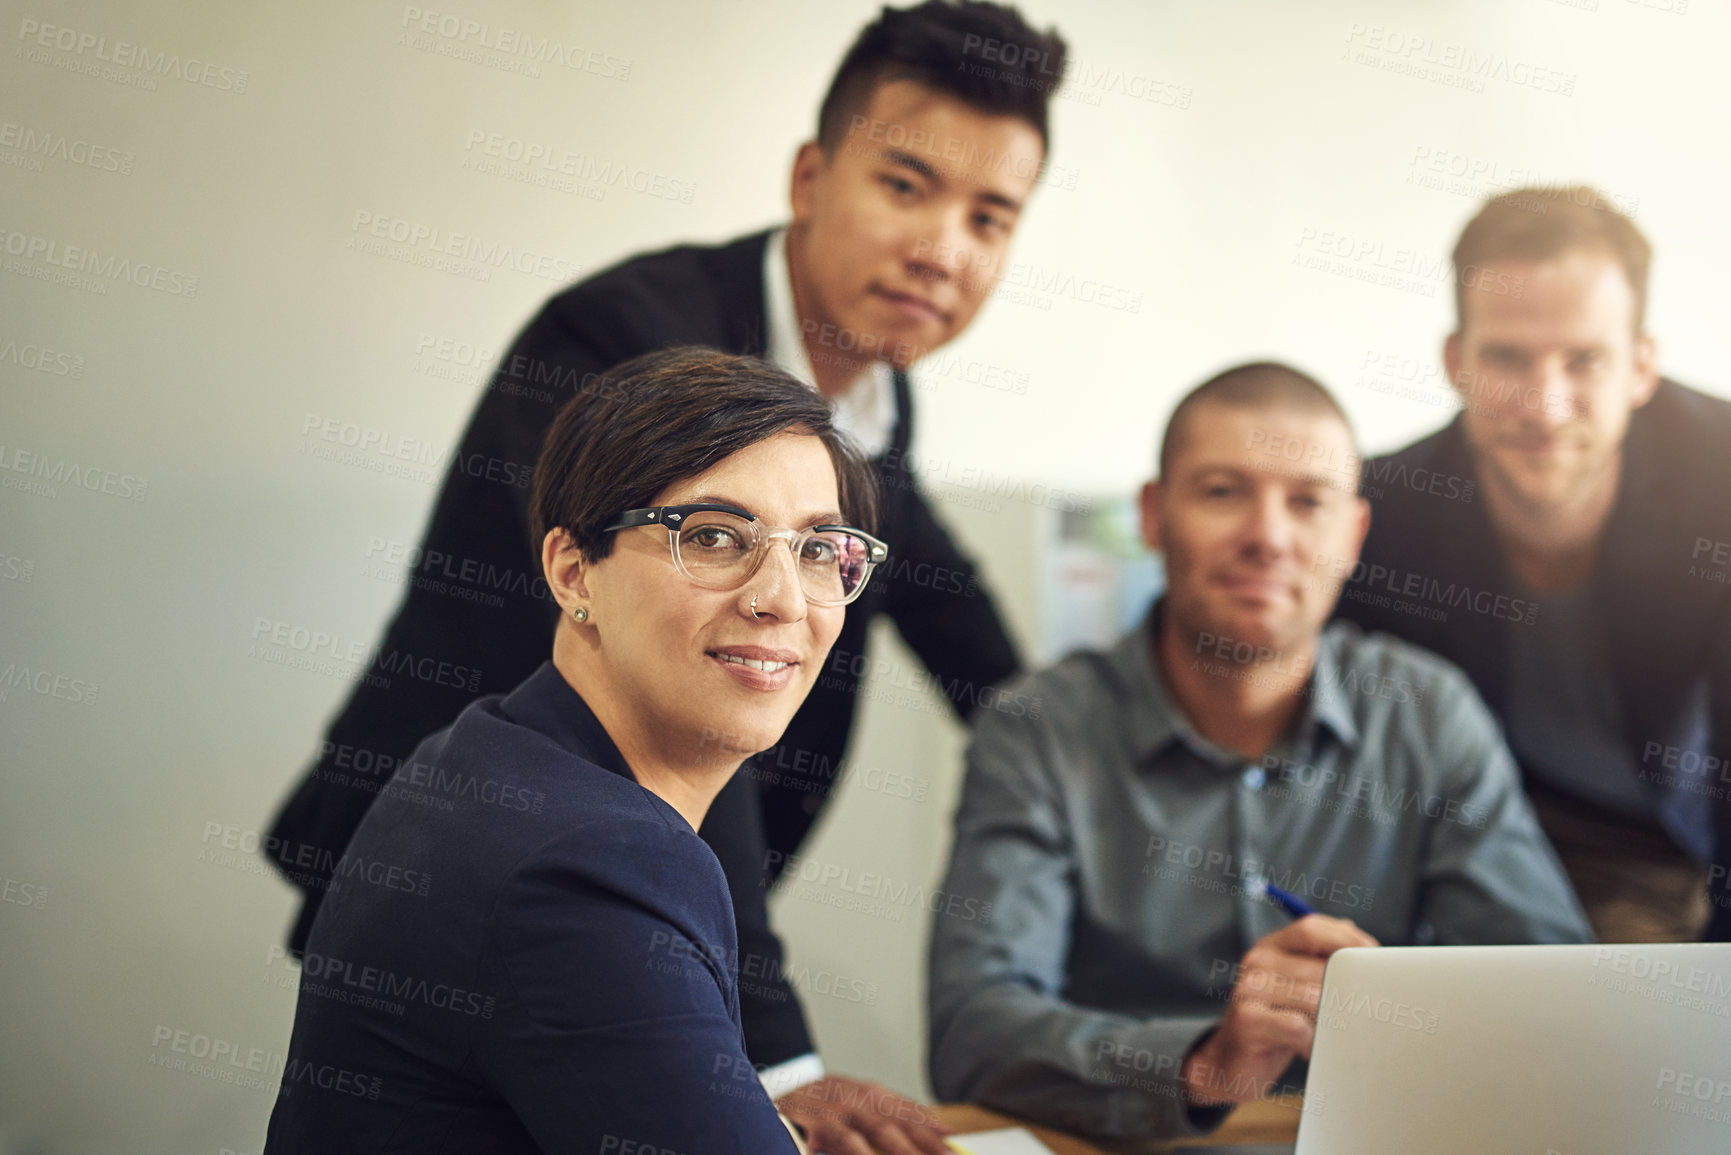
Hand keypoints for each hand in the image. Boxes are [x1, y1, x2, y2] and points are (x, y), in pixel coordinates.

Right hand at [775, 1075, 952, 1154]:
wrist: (769, 1089)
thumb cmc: (812, 1106)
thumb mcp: (845, 1107)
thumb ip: (872, 1122)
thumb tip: (904, 1138)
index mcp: (868, 1093)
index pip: (906, 1109)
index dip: (929, 1125)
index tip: (950, 1139)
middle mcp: (859, 1096)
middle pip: (901, 1122)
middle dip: (928, 1142)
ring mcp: (842, 1106)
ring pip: (882, 1131)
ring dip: (906, 1149)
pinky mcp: (821, 1119)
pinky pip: (848, 1139)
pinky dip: (864, 1153)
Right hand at [1183, 914, 1377, 1106]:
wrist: (1231, 1060)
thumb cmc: (1276, 1022)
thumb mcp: (1296, 987)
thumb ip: (1322, 963)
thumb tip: (1365, 949)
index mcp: (1271, 946)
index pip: (1312, 927)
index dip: (1347, 940)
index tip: (1373, 959)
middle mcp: (1257, 961)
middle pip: (1321, 966)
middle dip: (1349, 991)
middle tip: (1362, 1012)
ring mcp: (1249, 989)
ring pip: (1314, 997)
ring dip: (1331, 1020)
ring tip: (1330, 1034)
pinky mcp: (1248, 1019)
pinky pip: (1298, 1026)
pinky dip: (1312, 1041)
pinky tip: (1308, 1049)